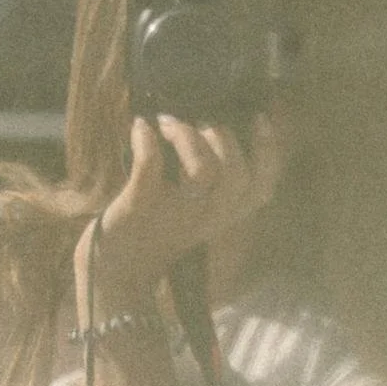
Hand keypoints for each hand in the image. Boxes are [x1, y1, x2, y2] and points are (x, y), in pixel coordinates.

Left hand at [76, 113, 283, 325]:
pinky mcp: (137, 208)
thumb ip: (213, 174)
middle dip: (221, 136)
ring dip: (187, 136)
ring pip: (203, 173)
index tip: (259, 118)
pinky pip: (149, 172)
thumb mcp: (194, 207)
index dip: (268, 151)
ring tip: (166, 122)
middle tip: (195, 119)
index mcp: (222, 215)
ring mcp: (172, 214)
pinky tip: (140, 125)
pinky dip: (145, 142)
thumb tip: (217, 120)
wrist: (118, 267)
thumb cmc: (157, 226)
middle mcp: (204, 218)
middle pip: (236, 176)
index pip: (260, 187)